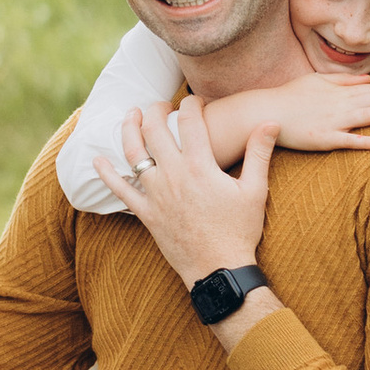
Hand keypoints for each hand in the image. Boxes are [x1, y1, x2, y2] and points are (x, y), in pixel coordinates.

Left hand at [96, 98, 280, 323]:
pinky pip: (121, 190)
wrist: (220, 269)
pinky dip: (107, 174)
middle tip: (161, 105)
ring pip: (134, 153)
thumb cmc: (240, 230)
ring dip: (129, 129)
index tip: (195, 101)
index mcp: (200, 166)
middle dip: (156, 110)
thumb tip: (271, 122)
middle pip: (155, 130)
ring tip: (131, 115)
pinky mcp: (146, 213)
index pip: (190, 121)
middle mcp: (173, 175)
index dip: (191, 105)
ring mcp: (156, 194)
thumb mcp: (256, 190)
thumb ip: (260, 153)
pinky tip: (97, 160)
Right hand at [257, 71, 369, 153]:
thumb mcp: (316, 80)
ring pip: (367, 116)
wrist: (265, 112)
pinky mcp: (323, 138)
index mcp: (340, 91)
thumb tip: (367, 79)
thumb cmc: (290, 96)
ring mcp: (333, 122)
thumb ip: (343, 80)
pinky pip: (347, 141)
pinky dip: (364, 141)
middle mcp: (340, 104)